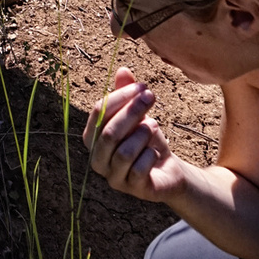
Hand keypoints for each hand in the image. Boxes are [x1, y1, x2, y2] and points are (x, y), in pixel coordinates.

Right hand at [83, 66, 185, 202]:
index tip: (142, 86)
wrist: (166, 170)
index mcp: (92, 138)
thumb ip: (127, 94)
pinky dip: (149, 155)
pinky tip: (156, 150)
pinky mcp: (133, 189)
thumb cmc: (145, 138)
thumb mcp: (137, 114)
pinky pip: (139, 170)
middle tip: (151, 97)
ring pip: (122, 153)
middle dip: (132, 112)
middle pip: (109, 132)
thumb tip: (122, 69)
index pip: (98, 112)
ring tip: (154, 125)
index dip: (120, 96)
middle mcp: (97, 159)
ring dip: (141, 135)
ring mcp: (114, 177)